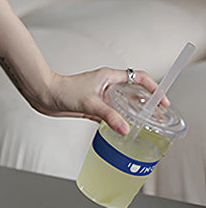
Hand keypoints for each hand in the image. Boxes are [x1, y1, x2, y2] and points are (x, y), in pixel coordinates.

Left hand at [36, 67, 169, 135]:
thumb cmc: (63, 91)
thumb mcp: (89, 103)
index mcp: (109, 77)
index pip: (138, 77)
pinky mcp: (94, 106)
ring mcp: (101, 96)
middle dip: (148, 103)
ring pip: (124, 104)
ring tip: (147, 125)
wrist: (44, 95)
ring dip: (135, 113)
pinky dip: (121, 120)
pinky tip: (125, 130)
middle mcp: (107, 85)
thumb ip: (108, 116)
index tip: (163, 100)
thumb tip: (126, 129)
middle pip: (134, 92)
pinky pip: (113, 113)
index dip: (153, 87)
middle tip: (159, 117)